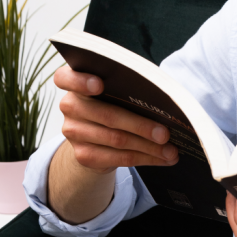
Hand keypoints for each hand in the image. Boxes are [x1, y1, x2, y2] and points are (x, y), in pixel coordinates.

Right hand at [54, 64, 178, 174]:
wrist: (96, 138)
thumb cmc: (114, 103)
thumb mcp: (117, 91)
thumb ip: (128, 89)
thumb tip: (164, 103)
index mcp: (75, 83)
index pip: (65, 78)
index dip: (81, 81)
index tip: (99, 84)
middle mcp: (70, 106)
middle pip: (107, 115)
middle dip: (141, 126)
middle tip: (166, 134)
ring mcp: (73, 132)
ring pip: (117, 140)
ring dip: (149, 147)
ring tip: (171, 150)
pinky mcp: (83, 155)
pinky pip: (118, 158)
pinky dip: (146, 158)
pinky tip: (163, 158)